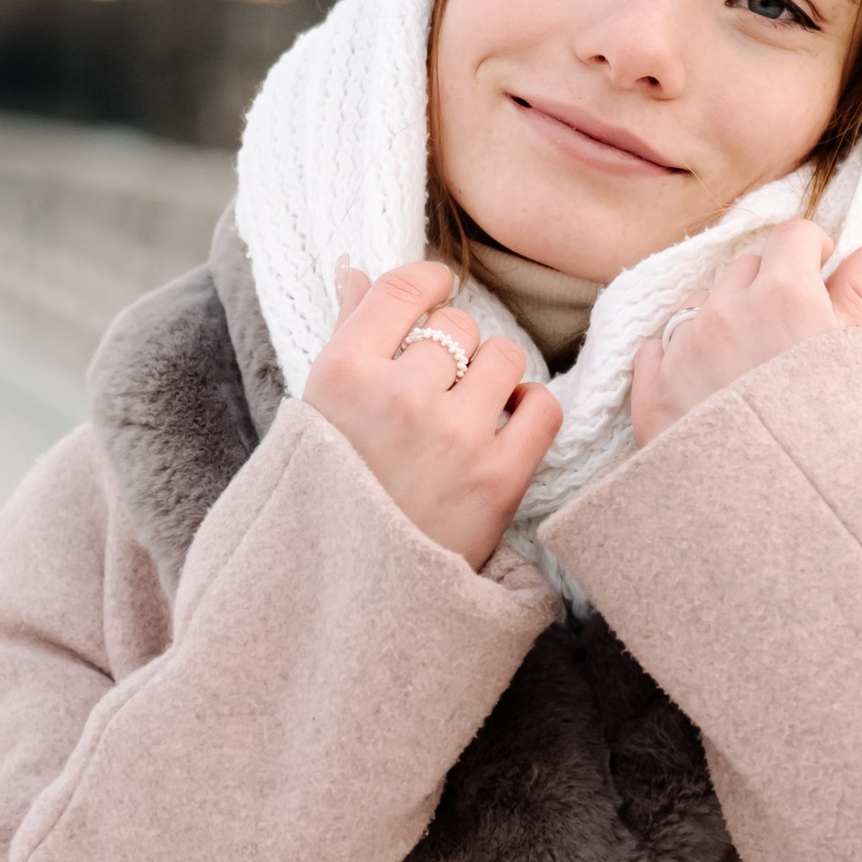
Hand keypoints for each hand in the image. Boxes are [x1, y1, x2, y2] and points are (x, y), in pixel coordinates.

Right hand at [304, 259, 564, 569]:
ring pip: (503, 356)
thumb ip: (345, 332)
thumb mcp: (320, 411)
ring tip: (465, 412)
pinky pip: (542, 406)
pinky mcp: (501, 479)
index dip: (428, 283)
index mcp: (342, 374)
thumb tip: (355, 268)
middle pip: (457, 326)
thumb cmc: (332, 493)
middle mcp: (400, 398)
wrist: (357, 593)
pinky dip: (529, 411)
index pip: (404, 287)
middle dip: (450, 350)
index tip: (434, 294)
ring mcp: (454, 438)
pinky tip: (502, 429)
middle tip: (433, 388)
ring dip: (491, 377)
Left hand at [629, 219, 861, 448]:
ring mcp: (682, 351)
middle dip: (767, 288)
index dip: (812, 251)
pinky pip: (656, 349)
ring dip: (722, 323)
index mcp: (785, 296)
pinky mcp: (651, 394)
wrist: (789, 525)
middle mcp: (725, 313)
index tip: (821, 275)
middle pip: (744, 268)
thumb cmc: (838, 441)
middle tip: (790, 337)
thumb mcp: (859, 359)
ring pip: (699, 305)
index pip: (793, 236)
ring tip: (750, 374)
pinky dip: (678, 359)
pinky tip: (708, 393)